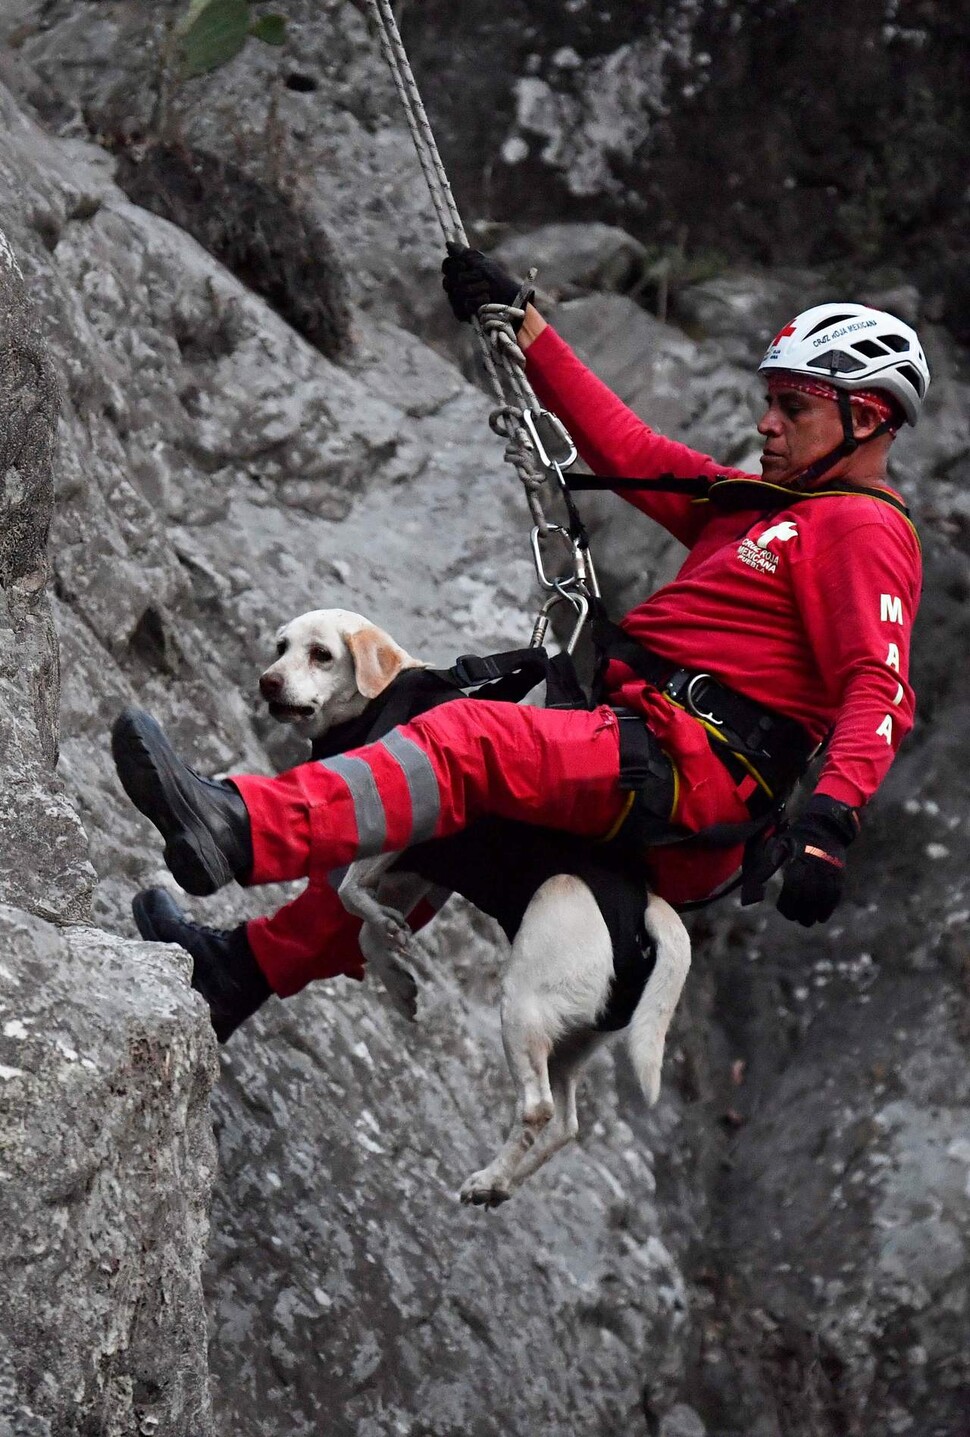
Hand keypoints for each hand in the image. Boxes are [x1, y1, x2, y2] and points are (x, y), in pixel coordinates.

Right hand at [441, 240, 529, 326]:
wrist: (510, 299)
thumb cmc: (497, 279)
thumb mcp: (483, 263)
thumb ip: (466, 255)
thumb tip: (448, 243)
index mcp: (458, 271)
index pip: (447, 265)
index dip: (454, 264)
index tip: (465, 265)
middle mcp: (454, 286)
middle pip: (450, 278)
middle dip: (469, 277)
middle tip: (482, 277)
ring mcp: (456, 300)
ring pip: (458, 292)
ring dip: (476, 289)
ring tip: (487, 289)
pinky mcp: (462, 313)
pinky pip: (463, 306)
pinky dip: (477, 302)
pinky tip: (486, 301)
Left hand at [775, 795, 859, 926]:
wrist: (824, 825)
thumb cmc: (796, 837)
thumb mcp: (779, 845)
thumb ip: (769, 865)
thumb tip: (758, 885)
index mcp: (798, 860)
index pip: (793, 888)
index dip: (787, 903)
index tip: (783, 910)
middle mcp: (815, 867)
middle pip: (809, 897)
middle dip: (802, 912)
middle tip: (796, 919)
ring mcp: (829, 871)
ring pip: (823, 898)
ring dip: (815, 913)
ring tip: (808, 921)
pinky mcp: (839, 873)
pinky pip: (836, 894)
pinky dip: (830, 908)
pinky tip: (823, 917)